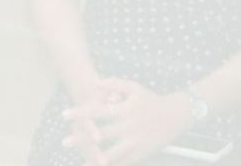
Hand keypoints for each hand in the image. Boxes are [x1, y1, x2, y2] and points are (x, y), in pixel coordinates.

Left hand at [63, 79, 193, 165]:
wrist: (177, 115)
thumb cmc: (151, 100)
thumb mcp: (134, 87)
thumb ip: (113, 84)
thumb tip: (94, 82)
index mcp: (124, 110)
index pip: (98, 111)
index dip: (81, 113)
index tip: (64, 114)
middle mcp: (129, 127)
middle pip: (102, 134)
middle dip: (83, 139)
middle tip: (65, 142)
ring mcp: (136, 141)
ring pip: (114, 152)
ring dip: (97, 157)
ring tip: (84, 161)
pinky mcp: (143, 152)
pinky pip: (127, 161)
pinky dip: (115, 164)